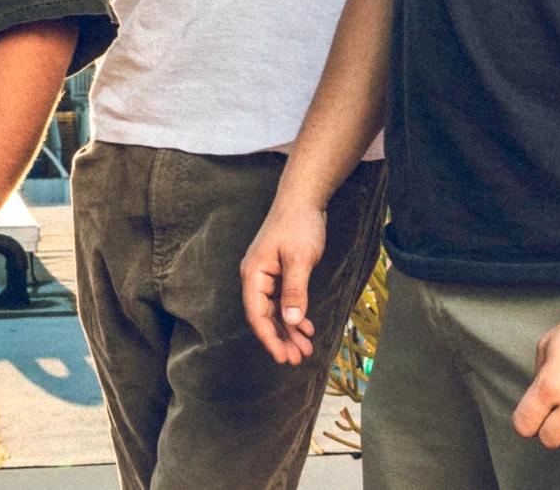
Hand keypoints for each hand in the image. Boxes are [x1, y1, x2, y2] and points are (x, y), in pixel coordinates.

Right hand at [241, 197, 325, 364]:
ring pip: (275, 311)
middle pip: (265, 316)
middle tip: (297, 359)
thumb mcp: (300, 259)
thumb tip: (290, 321)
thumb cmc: (298, 225)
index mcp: (254, 274)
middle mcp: (256, 277)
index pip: (256, 314)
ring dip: (289, 331)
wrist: (304, 200)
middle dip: (280, 339)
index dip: (269, 338)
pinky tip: (306, 328)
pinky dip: (294, 316)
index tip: (283, 357)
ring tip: (305, 349)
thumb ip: (294, 291)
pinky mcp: (280, 273)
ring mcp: (268, 276)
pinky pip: (284, 301)